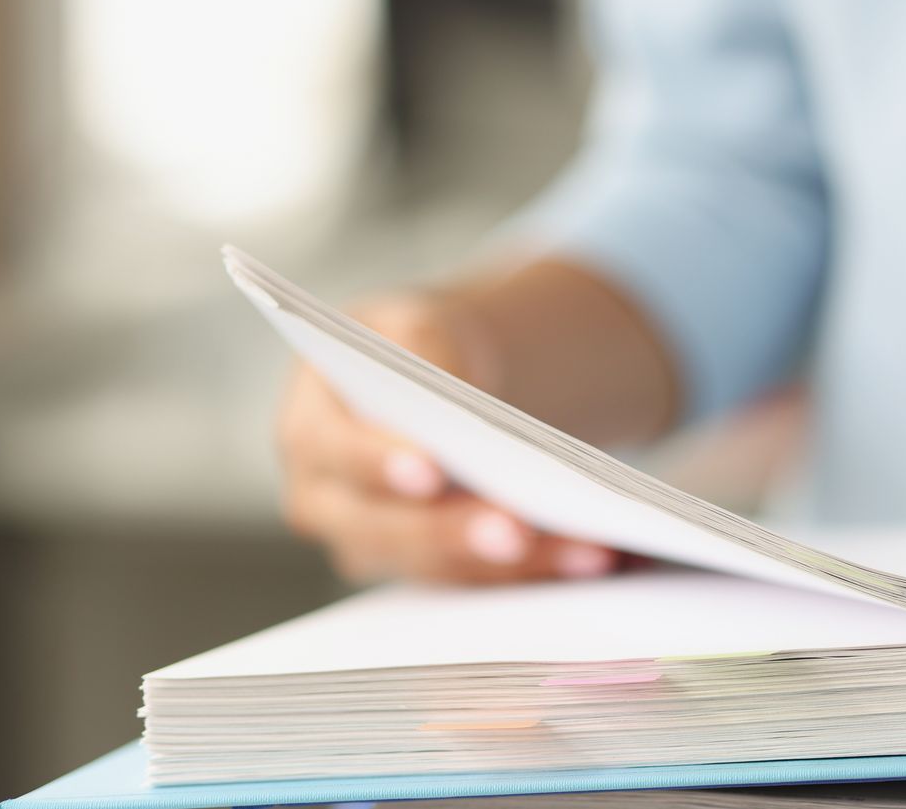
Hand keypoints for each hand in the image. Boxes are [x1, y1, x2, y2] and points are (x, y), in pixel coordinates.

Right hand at [276, 292, 618, 584]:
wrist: (430, 383)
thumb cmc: (415, 347)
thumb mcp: (414, 325)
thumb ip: (425, 349)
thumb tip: (460, 393)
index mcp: (311, 432)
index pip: (339, 453)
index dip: (381, 464)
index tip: (432, 472)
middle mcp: (327, 502)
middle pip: (389, 530)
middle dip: (457, 532)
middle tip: (519, 531)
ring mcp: (373, 544)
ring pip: (441, 568)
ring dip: (517, 566)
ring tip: (587, 551)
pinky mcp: (424, 569)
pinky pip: (477, 581)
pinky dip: (537, 572)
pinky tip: (594, 557)